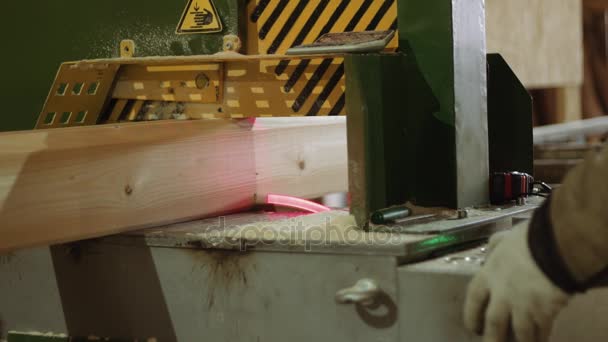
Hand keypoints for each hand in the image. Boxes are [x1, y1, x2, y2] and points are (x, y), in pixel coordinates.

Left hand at [464, 223, 569, 341]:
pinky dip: (540, 338)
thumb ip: (495, 247)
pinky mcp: (544, 313)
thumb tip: (490, 254)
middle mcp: (502, 295)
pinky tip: (540, 340)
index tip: (473, 327)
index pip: (474, 300)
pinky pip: (541, 332)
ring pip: (518, 334)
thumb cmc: (529, 238)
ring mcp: (523, 306)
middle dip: (491, 339)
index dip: (471, 315)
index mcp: (489, 275)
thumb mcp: (504, 238)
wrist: (555, 246)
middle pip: (493, 324)